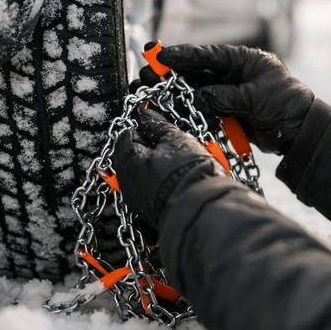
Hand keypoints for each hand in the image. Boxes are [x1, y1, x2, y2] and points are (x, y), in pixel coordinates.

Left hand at [112, 108, 220, 228]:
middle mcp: (127, 183)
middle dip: (148, 149)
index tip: (158, 128)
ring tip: (177, 164)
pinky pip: (149, 193)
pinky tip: (175, 182)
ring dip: (155, 168)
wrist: (204, 210)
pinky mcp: (150, 215)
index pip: (126, 136)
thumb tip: (146, 114)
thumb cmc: (189, 175)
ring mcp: (137, 202)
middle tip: (170, 145)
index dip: (143, 129)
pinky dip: (159, 185)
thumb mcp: (176, 140)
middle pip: (132, 157)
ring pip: (141, 176)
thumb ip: (158, 125)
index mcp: (128, 161)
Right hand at [138, 44, 314, 154]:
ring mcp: (230, 93)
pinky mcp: (227, 111)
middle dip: (172, 74)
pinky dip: (186, 109)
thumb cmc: (287, 106)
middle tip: (147, 73)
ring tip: (150, 92)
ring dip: (174, 92)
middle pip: (197, 72)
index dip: (183, 55)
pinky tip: (167, 108)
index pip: (208, 55)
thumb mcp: (256, 97)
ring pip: (196, 90)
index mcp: (245, 60)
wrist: (300, 133)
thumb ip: (225, 96)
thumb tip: (198, 97)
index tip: (160, 54)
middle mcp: (234, 74)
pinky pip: (202, 108)